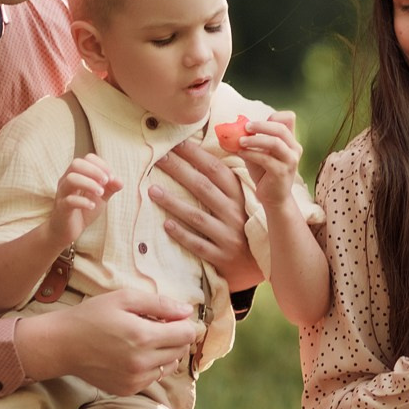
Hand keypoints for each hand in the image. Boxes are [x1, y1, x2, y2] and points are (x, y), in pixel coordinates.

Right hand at [14, 289, 203, 396]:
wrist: (61, 345)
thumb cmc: (91, 316)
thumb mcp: (124, 298)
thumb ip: (160, 304)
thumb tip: (187, 311)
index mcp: (143, 337)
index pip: (187, 334)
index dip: (184, 323)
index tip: (173, 318)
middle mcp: (142, 362)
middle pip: (181, 350)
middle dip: (175, 336)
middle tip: (156, 326)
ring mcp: (135, 379)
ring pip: (170, 365)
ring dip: (165, 352)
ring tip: (143, 340)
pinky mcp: (127, 389)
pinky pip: (153, 378)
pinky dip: (151, 366)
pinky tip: (133, 354)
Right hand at [45, 153, 120, 251]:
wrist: (67, 230)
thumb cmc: (83, 209)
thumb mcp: (100, 197)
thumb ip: (110, 188)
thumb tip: (120, 180)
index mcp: (77, 174)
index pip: (88, 158)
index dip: (102, 165)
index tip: (111, 178)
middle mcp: (67, 180)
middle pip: (76, 164)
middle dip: (94, 170)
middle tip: (106, 182)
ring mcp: (63, 193)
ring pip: (71, 179)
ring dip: (89, 184)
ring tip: (100, 193)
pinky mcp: (61, 208)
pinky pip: (69, 200)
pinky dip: (83, 202)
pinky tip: (92, 206)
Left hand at [151, 141, 263, 290]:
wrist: (257, 264)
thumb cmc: (241, 226)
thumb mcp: (240, 202)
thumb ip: (223, 183)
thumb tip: (199, 154)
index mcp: (239, 196)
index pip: (216, 170)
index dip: (196, 155)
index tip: (176, 143)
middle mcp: (235, 214)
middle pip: (203, 188)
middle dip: (180, 170)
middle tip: (158, 157)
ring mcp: (228, 236)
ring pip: (197, 216)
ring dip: (173, 202)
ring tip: (152, 190)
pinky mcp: (221, 256)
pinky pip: (198, 244)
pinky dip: (182, 234)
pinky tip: (165, 224)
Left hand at [231, 109, 303, 205]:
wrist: (273, 198)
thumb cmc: (265, 173)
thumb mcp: (258, 152)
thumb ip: (250, 140)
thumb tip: (229, 130)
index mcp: (290, 140)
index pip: (289, 118)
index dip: (274, 116)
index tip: (256, 122)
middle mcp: (294, 148)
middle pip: (280, 128)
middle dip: (260, 125)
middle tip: (245, 127)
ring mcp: (290, 160)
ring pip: (275, 142)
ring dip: (255, 139)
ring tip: (240, 141)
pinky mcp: (282, 172)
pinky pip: (266, 158)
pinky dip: (251, 153)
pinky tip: (241, 153)